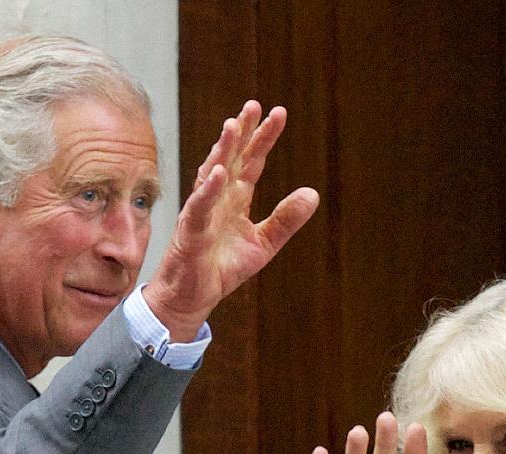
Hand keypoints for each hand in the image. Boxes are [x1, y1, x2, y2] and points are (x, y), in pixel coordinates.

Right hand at [144, 101, 319, 339]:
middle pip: (232, 157)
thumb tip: (314, 194)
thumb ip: (286, 219)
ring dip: (222, 150)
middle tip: (254, 105)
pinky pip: (200, 205)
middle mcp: (218, 197)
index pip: (252, 160)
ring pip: (212, 173)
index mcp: (236, 197)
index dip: (264, 137)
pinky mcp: (191, 229)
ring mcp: (202, 210)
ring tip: (233, 126)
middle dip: (243, 131)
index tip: (279, 113)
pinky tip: (218, 172)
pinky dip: (208, 189)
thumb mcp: (264, 243)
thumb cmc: (222, 267)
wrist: (194, 295)